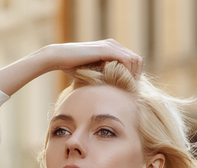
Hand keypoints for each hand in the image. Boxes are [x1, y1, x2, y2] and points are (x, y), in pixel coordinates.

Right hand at [0, 40, 142, 96]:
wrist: (59, 58)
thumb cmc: (72, 68)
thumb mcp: (93, 74)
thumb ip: (104, 78)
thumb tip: (112, 94)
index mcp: (112, 49)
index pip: (133, 62)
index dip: (134, 76)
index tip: (128, 89)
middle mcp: (114, 45)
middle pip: (137, 60)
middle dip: (136, 76)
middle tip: (129, 90)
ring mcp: (111, 45)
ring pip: (135, 60)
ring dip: (132, 75)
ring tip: (124, 88)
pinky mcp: (107, 49)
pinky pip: (126, 60)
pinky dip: (126, 72)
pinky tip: (119, 83)